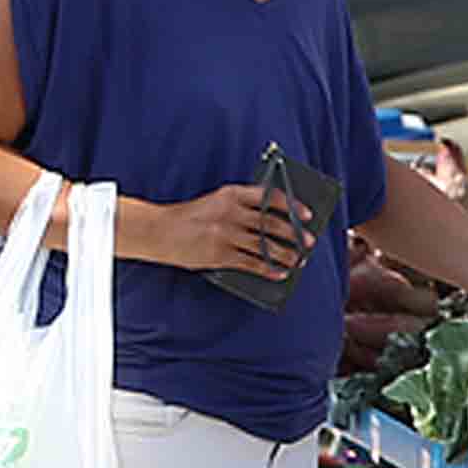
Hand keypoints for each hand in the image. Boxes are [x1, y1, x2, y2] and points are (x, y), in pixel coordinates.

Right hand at [127, 182, 310, 285]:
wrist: (159, 231)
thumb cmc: (190, 217)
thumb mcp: (215, 202)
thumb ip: (241, 207)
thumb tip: (274, 222)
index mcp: (230, 194)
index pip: (268, 197)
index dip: (292, 206)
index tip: (307, 214)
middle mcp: (229, 212)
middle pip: (271, 224)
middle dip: (294, 234)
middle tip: (309, 242)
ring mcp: (225, 234)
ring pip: (264, 246)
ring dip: (285, 255)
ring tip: (298, 260)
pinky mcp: (219, 255)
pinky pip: (251, 264)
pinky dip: (268, 269)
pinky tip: (279, 273)